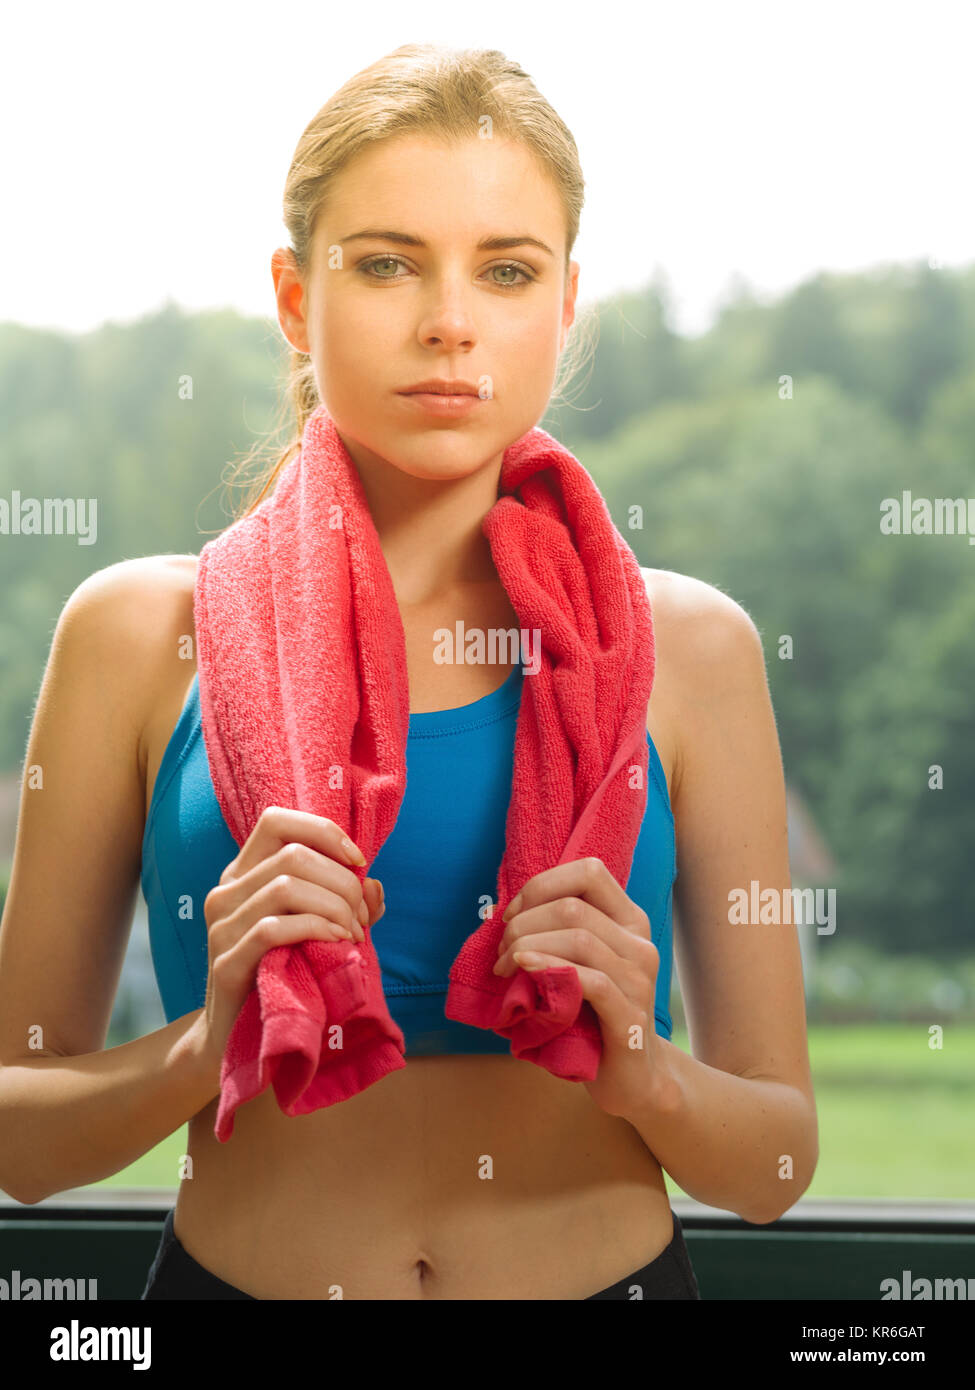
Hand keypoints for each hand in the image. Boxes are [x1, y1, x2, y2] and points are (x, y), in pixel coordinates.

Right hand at [195, 806, 384, 1079]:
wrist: (238, 1038)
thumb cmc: (285, 974)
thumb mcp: (319, 930)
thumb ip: (347, 904)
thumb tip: (374, 886)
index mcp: (244, 873)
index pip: (277, 821)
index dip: (323, 831)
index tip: (358, 861)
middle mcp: (226, 891)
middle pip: (293, 855)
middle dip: (342, 881)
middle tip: (363, 917)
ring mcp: (221, 926)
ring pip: (285, 886)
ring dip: (334, 906)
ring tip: (354, 933)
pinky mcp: (225, 962)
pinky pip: (273, 928)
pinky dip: (316, 928)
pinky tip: (338, 943)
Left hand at [493, 856, 661, 1119]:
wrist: (632, 1078)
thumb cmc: (593, 1016)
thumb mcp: (579, 965)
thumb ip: (558, 934)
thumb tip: (502, 912)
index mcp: (630, 921)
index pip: (590, 872)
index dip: (542, 885)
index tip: (511, 915)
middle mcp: (640, 943)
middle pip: (573, 907)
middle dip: (524, 923)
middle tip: (501, 952)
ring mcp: (640, 979)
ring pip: (579, 938)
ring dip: (528, 947)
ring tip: (505, 968)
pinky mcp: (630, 1015)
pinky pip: (589, 980)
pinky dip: (550, 969)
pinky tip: (525, 972)